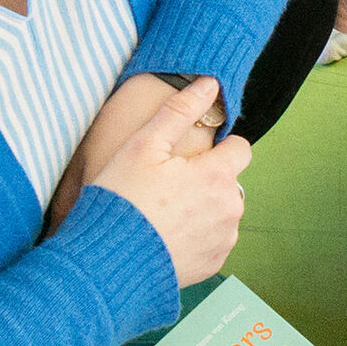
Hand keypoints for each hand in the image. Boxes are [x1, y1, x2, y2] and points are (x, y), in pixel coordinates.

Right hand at [89, 79, 251, 284]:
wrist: (106, 263)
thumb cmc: (121, 199)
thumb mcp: (143, 145)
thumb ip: (179, 110)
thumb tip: (210, 83)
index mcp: (217, 176)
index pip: (240, 148)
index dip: (218, 148)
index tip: (190, 157)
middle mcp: (230, 208)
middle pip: (230, 181)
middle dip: (208, 179)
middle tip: (168, 186)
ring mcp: (224, 239)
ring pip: (223, 211)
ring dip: (204, 207)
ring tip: (165, 212)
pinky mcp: (214, 263)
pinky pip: (214, 239)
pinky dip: (197, 235)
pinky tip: (167, 234)